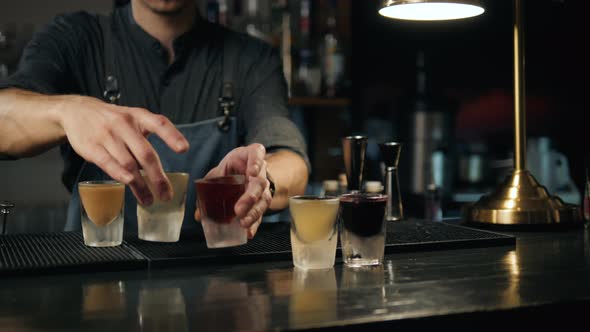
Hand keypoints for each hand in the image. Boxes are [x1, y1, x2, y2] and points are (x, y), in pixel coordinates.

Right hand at [58, 96, 188, 204]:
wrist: (77, 111)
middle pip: (146, 154)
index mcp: (138, 116)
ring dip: (141, 185)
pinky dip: (120, 176)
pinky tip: (130, 185)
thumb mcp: (132, 121)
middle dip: (158, 178)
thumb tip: (159, 173)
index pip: (159, 123)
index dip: (172, 136)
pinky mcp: (92, 147)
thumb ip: (145, 142)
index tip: (184, 149)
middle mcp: (124, 124)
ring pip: (129, 164)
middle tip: (166, 195)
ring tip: (149, 200)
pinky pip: (109, 164)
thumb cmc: (112, 121)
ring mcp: (107, 135)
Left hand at [195, 143, 271, 238]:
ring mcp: (264, 187)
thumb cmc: (232, 169)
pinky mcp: (263, 201)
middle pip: (260, 183)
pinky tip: (248, 232)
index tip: (251, 173)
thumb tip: (198, 214)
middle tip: (239, 209)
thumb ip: (208, 188)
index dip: (256, 163)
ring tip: (243, 223)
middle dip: (250, 197)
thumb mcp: (219, 172)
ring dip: (253, 213)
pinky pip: (261, 213)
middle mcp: (261, 171)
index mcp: (250, 155)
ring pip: (263, 199)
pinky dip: (255, 223)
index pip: (257, 153)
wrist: (245, 173)